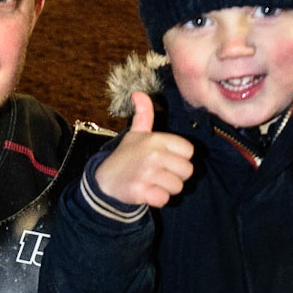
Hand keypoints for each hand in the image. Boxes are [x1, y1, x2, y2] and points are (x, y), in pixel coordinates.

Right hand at [93, 91, 194, 209]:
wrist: (104, 180)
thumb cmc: (126, 156)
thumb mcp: (135, 133)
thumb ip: (144, 114)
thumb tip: (138, 93)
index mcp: (156, 139)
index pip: (189, 151)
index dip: (180, 158)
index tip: (165, 159)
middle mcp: (153, 155)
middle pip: (187, 171)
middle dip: (176, 176)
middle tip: (159, 174)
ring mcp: (146, 173)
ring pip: (177, 187)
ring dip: (167, 189)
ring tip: (152, 182)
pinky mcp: (140, 191)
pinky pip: (164, 199)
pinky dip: (157, 199)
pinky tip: (147, 192)